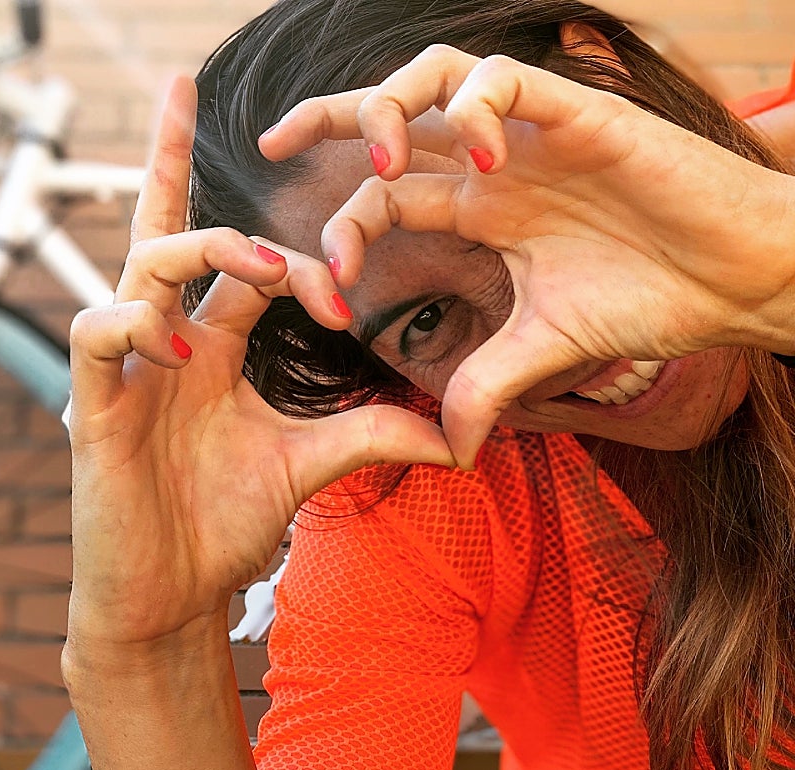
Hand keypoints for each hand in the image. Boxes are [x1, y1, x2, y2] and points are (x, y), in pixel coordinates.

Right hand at [67, 76, 453, 653]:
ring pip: (134, 268)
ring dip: (190, 250)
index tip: (340, 298)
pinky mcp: (93, 407)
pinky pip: (95, 335)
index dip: (283, 252)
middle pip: (160, 229)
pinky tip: (179, 345)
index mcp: (211, 347)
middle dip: (164, 155)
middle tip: (190, 102)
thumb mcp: (307, 468)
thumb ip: (370, 435)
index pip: (231, 261)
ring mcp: (125, 370)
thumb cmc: (220, 527)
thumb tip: (460, 435)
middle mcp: (165, 343)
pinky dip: (134, 324)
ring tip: (248, 263)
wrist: (170, 598)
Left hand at [260, 45, 794, 467]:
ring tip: (385, 159)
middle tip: (273, 142)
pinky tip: (476, 154)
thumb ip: (485, 385)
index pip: (386, 194)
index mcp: (481, 211)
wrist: (738, 285)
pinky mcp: (578, 114)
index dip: (344, 227)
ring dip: (394, 105)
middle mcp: (496, 164)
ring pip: (438, 75)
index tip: (327, 280)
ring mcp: (533, 134)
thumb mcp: (543, 348)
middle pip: (395, 116)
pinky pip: (507, 78)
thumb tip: (450, 451)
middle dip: (329, 119)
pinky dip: (477, 104)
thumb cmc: (652, 302)